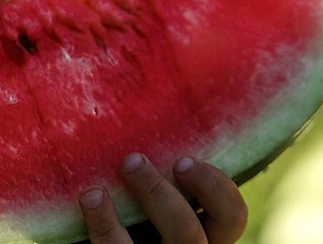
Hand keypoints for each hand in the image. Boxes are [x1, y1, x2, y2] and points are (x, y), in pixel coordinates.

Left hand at [78, 153, 246, 242]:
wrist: (106, 240)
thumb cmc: (126, 210)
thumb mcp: (151, 198)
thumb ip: (162, 172)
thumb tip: (148, 94)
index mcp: (202, 235)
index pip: (231, 216)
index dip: (217, 188)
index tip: (183, 159)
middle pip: (193, 230)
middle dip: (171, 190)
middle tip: (135, 159)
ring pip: (177, 238)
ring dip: (151, 196)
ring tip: (126, 165)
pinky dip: (104, 222)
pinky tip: (91, 196)